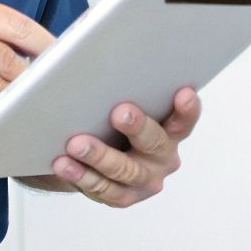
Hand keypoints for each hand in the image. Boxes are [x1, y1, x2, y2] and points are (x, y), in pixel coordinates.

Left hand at [48, 86, 198, 206]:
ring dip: (99, 155)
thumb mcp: (126, 99)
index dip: (187, 108)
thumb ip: (123, 84)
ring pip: (124, 169)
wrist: (98, 153)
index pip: (184, 119)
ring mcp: (144, 179)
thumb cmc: (112, 118)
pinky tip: (63, 163)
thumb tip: (98, 54)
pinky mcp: (122, 196)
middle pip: (154, 143)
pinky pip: (102, 188)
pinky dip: (80, 175)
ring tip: (76, 143)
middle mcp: (163, 156)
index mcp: (170, 129)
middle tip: (120, 112)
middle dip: (137, 126)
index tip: (183, 92)